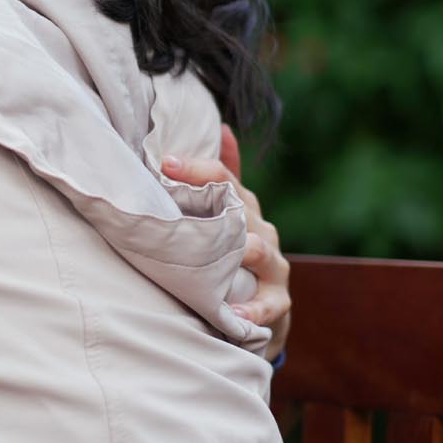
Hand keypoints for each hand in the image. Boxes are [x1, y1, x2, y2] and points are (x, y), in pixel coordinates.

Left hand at [163, 125, 290, 361]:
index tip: (164, 162)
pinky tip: (232, 315)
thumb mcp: (228, 214)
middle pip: (241, 210)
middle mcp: (262, 230)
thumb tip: (222, 127)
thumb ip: (223, 175)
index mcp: (243, 207)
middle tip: (178, 201)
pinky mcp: (278, 300)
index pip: (224, 178)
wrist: (261, 309)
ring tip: (210, 260)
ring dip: (235, 254)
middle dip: (214, 204)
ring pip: (259, 251)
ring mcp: (273, 265)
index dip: (196, 168)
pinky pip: (269, 305)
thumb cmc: (233, 253)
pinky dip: (251, 311)